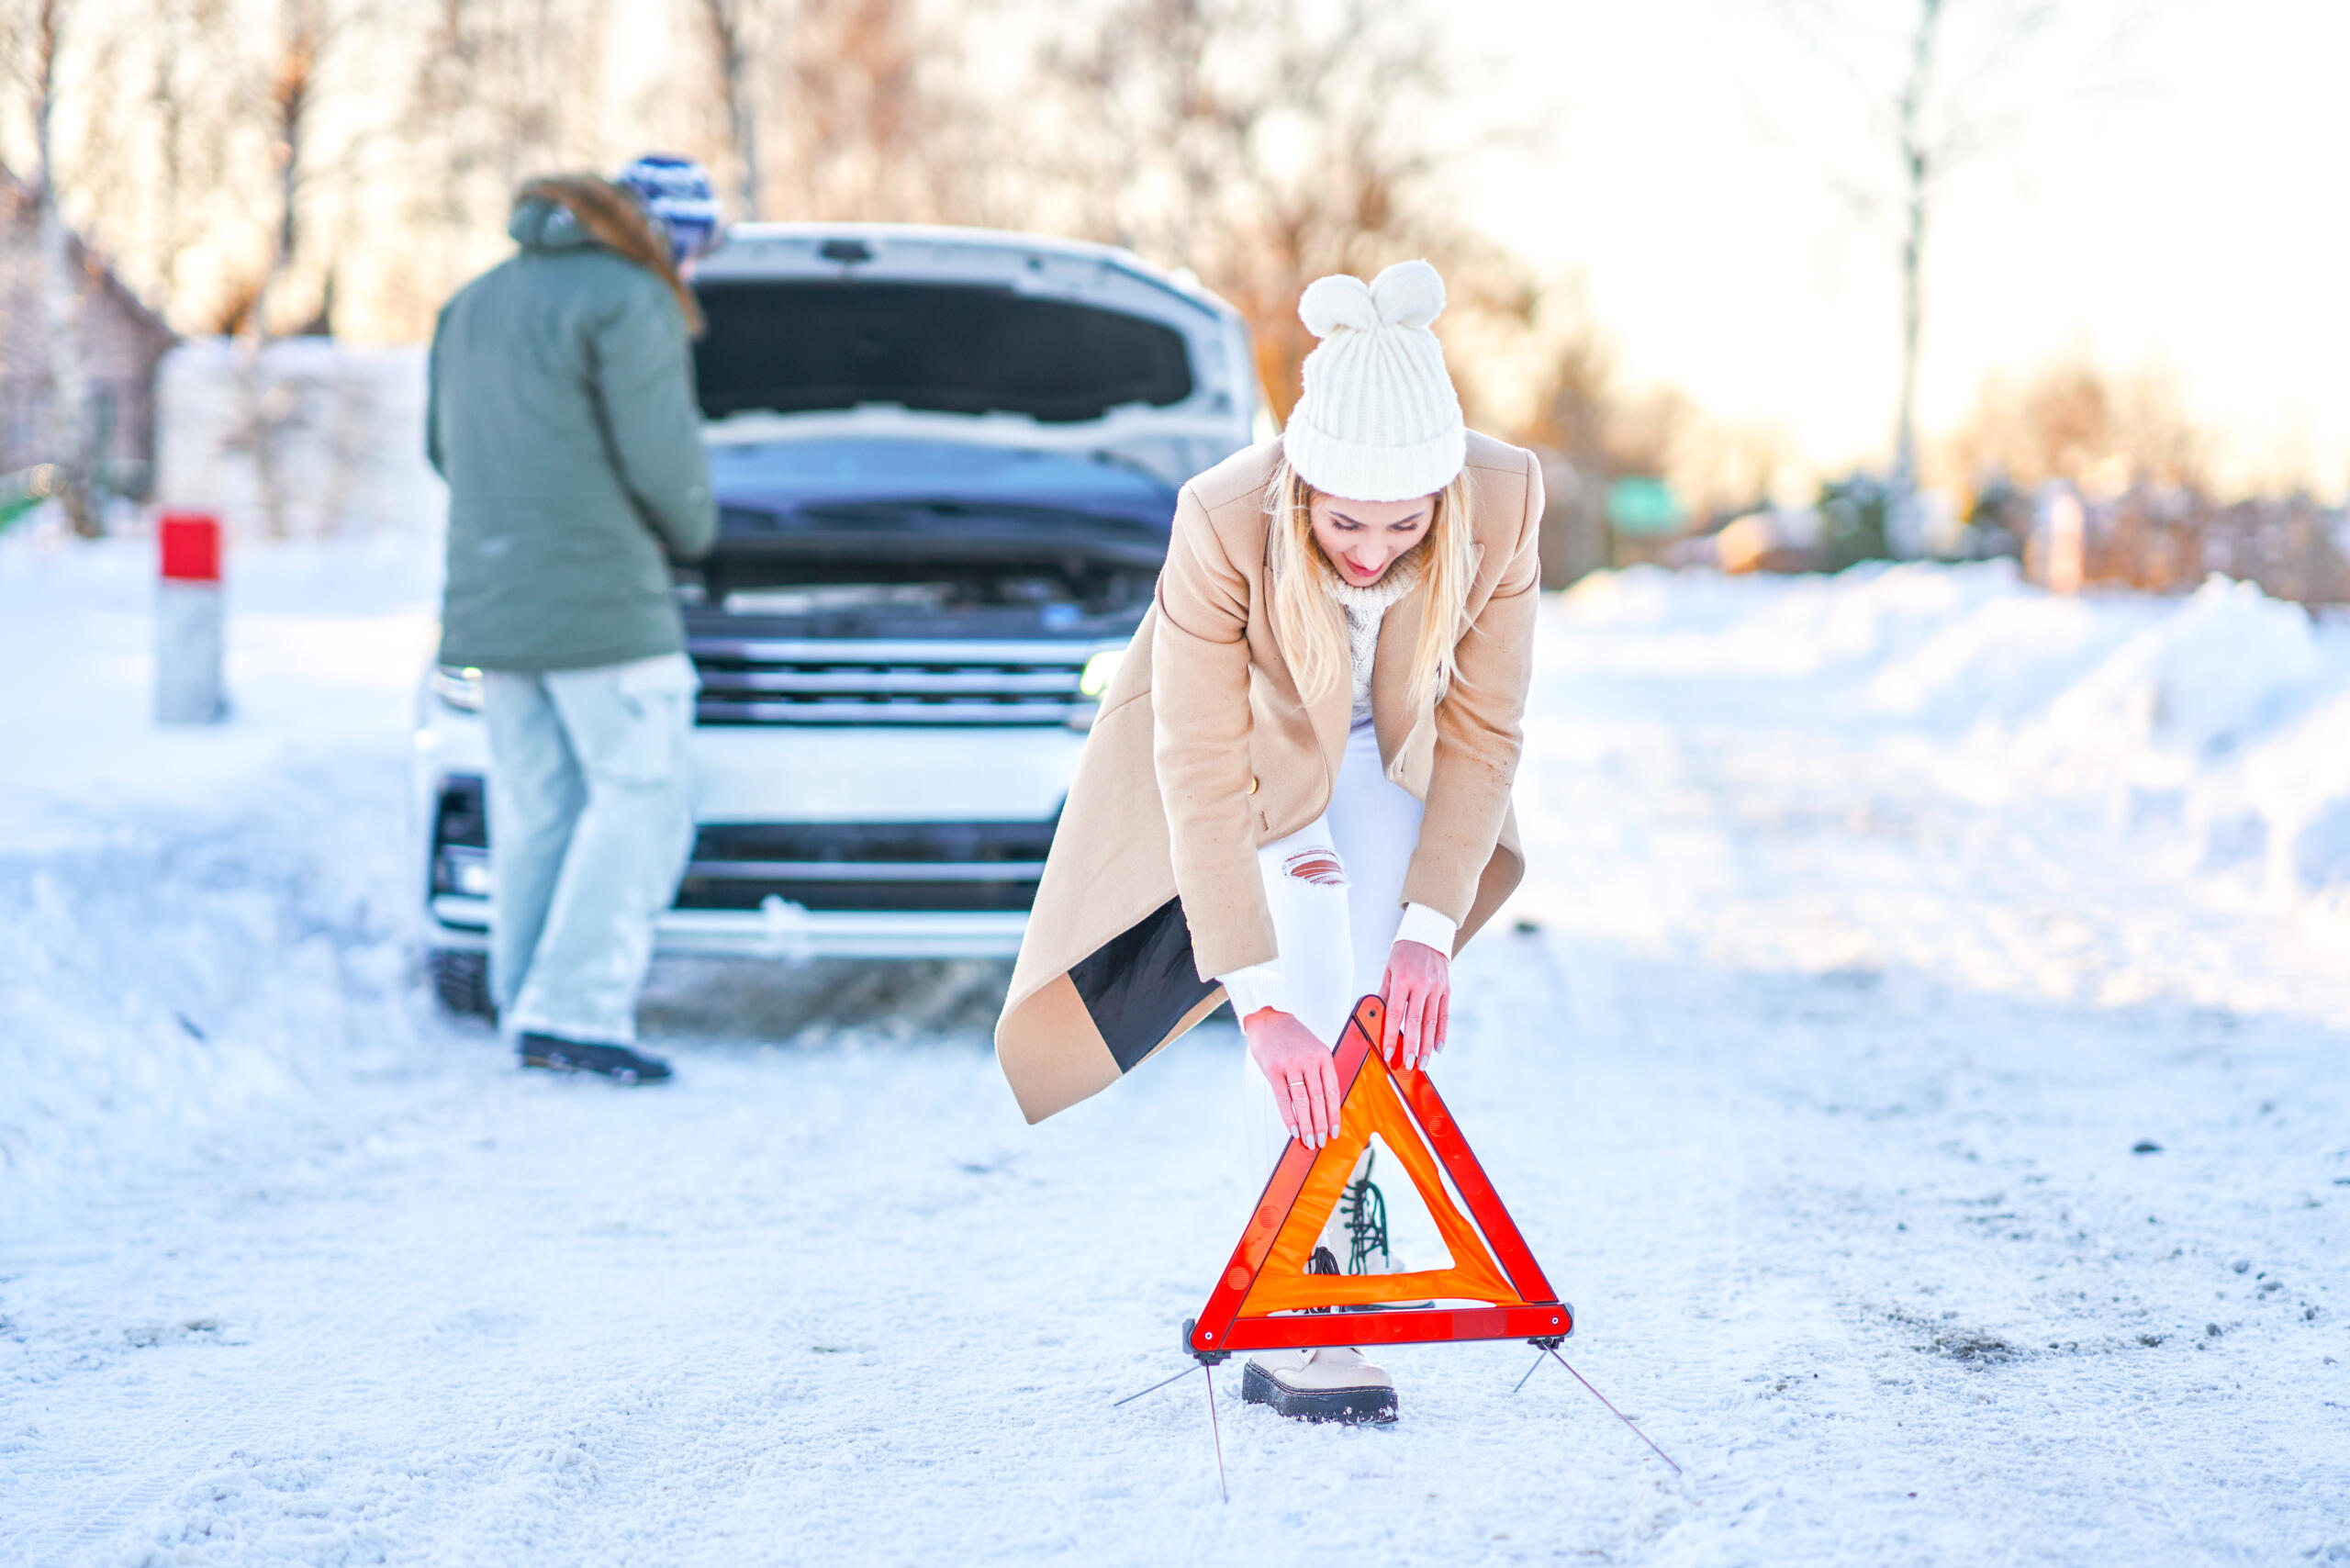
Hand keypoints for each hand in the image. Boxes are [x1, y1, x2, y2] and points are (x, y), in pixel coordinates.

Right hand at [1243, 1008, 1341, 1148]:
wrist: (1267, 1020)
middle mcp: (1308, 1060)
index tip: (1334, 1130)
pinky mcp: (1273, 1069)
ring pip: (1302, 1101)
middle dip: (1321, 1124)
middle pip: (1318, 1099)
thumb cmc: (1291, 1036)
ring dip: (1306, 1125)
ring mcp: (1291, 1064)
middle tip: (1321, 1141)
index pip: (1332, 1090)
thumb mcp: (1313, 1048)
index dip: (1334, 1113)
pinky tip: (1293, 1129)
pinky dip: (1289, 1116)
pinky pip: (1283, 1098)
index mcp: (1323, 1055)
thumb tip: (1325, 1105)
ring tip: (1309, 1140)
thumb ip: (1320, 1071)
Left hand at [1381, 939, 1449, 1070]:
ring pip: (1431, 1021)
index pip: (1395, 1014)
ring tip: (1423, 1062)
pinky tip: (1438, 1048)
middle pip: (1416, 1021)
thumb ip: (1384, 994)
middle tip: (1408, 1064)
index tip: (1388, 1053)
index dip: (1392, 1036)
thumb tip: (1376, 1017)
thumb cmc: (1404, 953)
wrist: (1429, 934)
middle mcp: (1421, 984)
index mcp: (1403, 980)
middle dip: (1412, 1046)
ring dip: (1427, 1045)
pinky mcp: (1447, 990)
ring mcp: (1436, 988)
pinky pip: (1444, 1015)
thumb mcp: (1389, 970)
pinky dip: (1442, 1033)